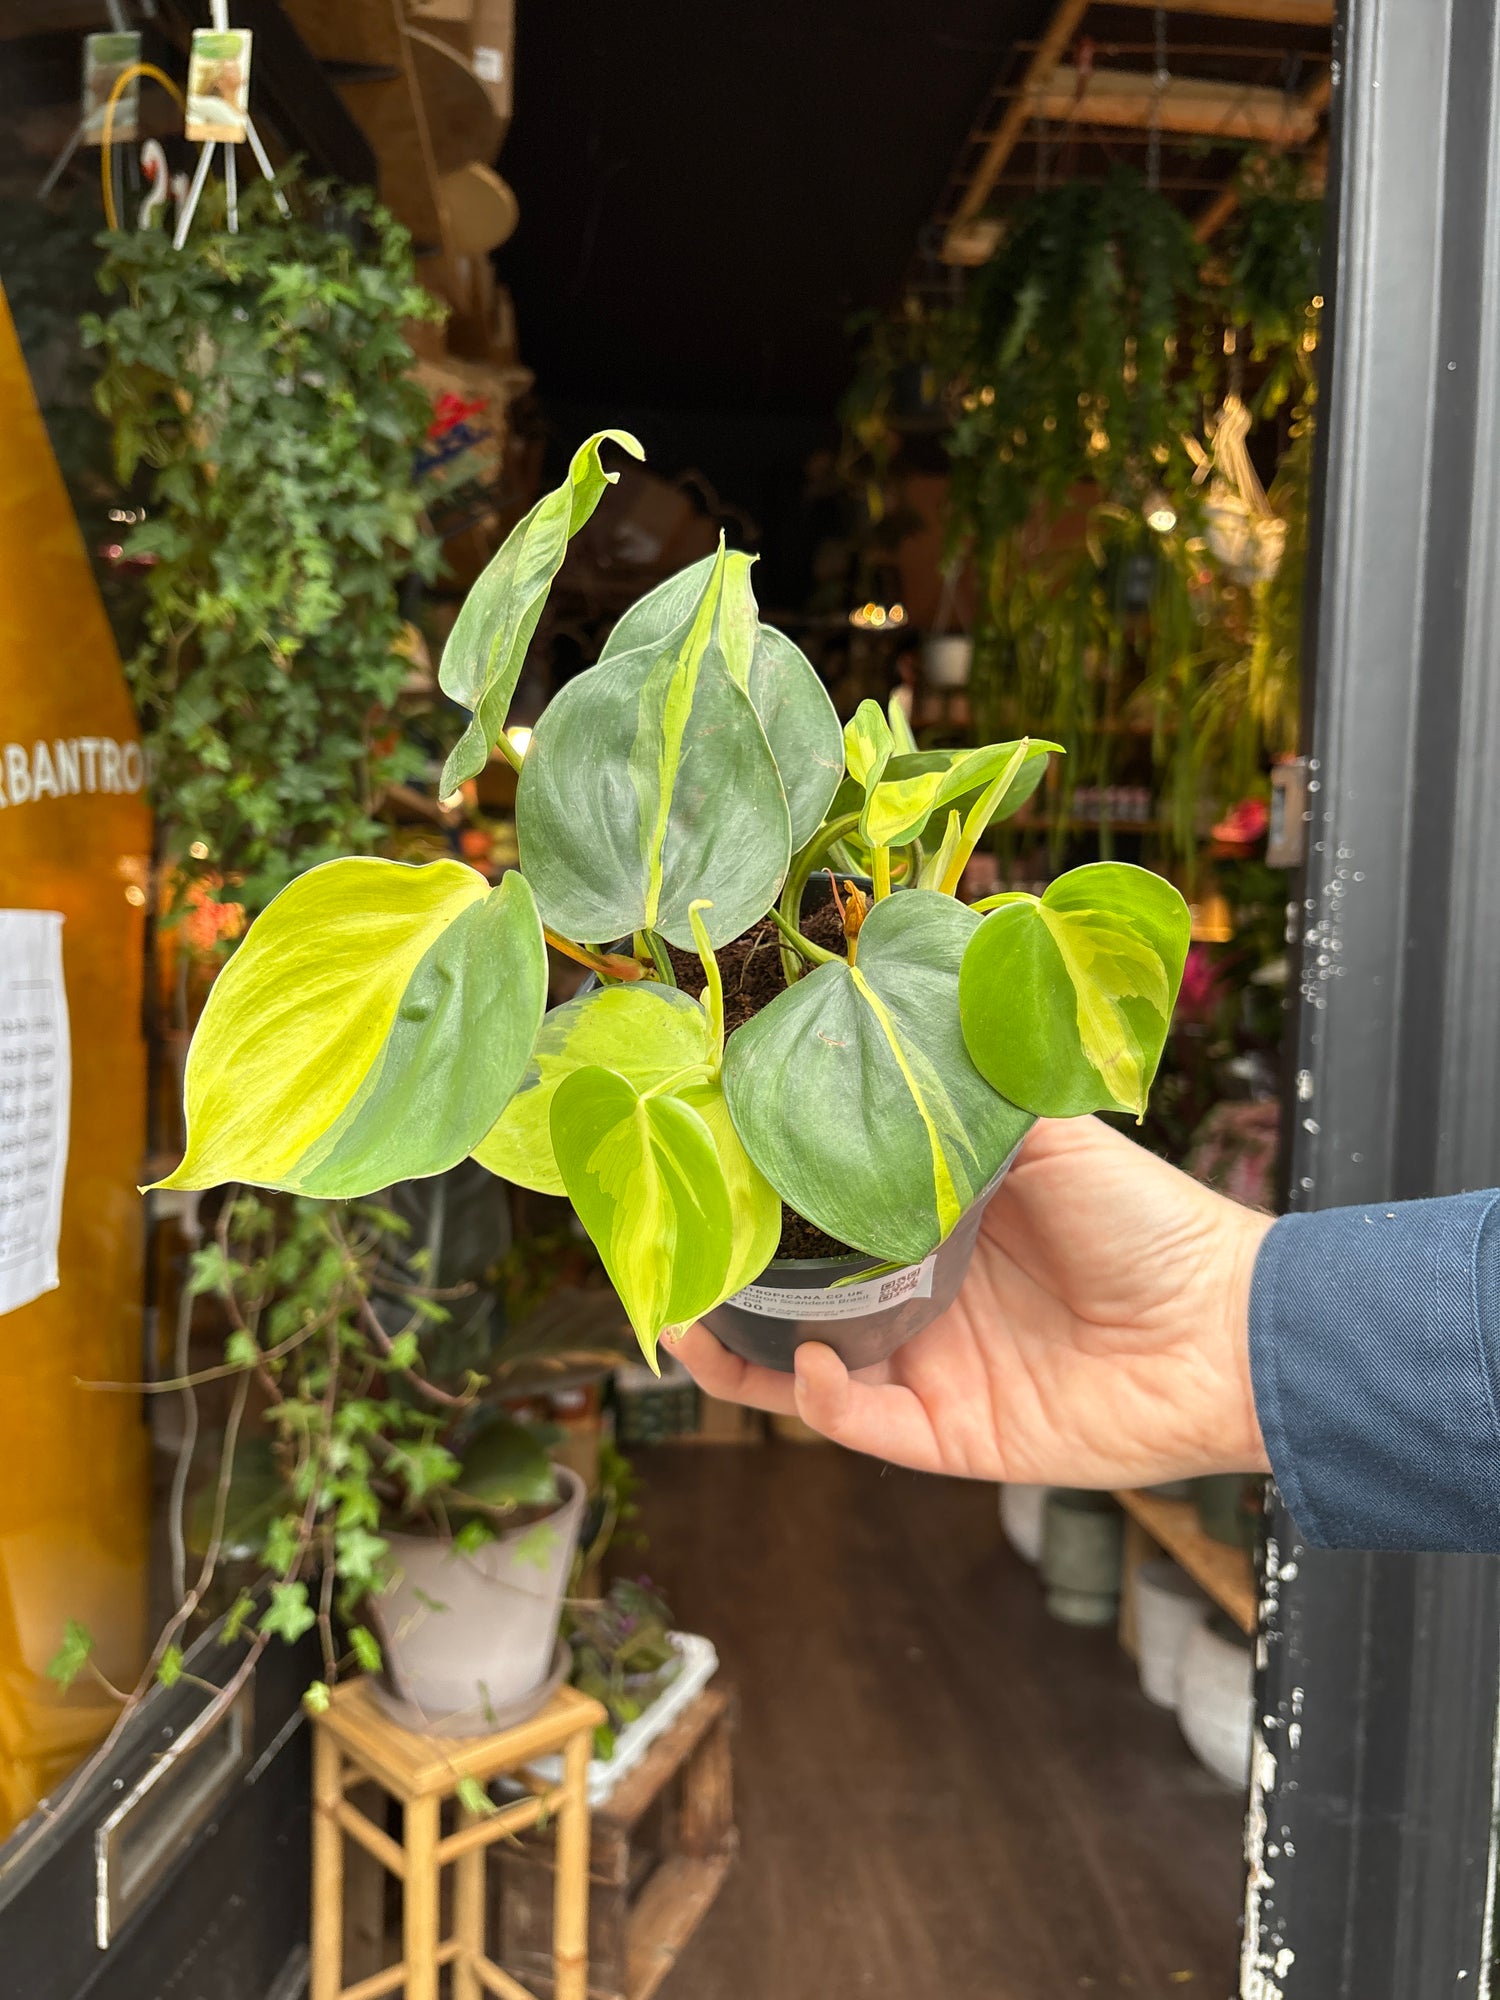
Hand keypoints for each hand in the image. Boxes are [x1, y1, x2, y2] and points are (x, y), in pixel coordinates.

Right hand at [672, 1116, 1272, 1487]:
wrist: (1229, 1329)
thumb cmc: (1151, 1222)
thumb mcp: (1049, 1133)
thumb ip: (970, 1091)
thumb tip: (896, 1018)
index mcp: (936, 1223)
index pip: (826, 1213)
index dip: (764, 1195)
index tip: (707, 1161)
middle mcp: (920, 1297)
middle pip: (796, 1296)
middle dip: (727, 1279)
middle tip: (670, 1247)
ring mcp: (930, 1367)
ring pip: (804, 1370)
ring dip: (740, 1355)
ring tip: (689, 1319)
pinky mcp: (950, 1433)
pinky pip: (861, 1424)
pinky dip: (822, 1399)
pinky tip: (812, 1360)